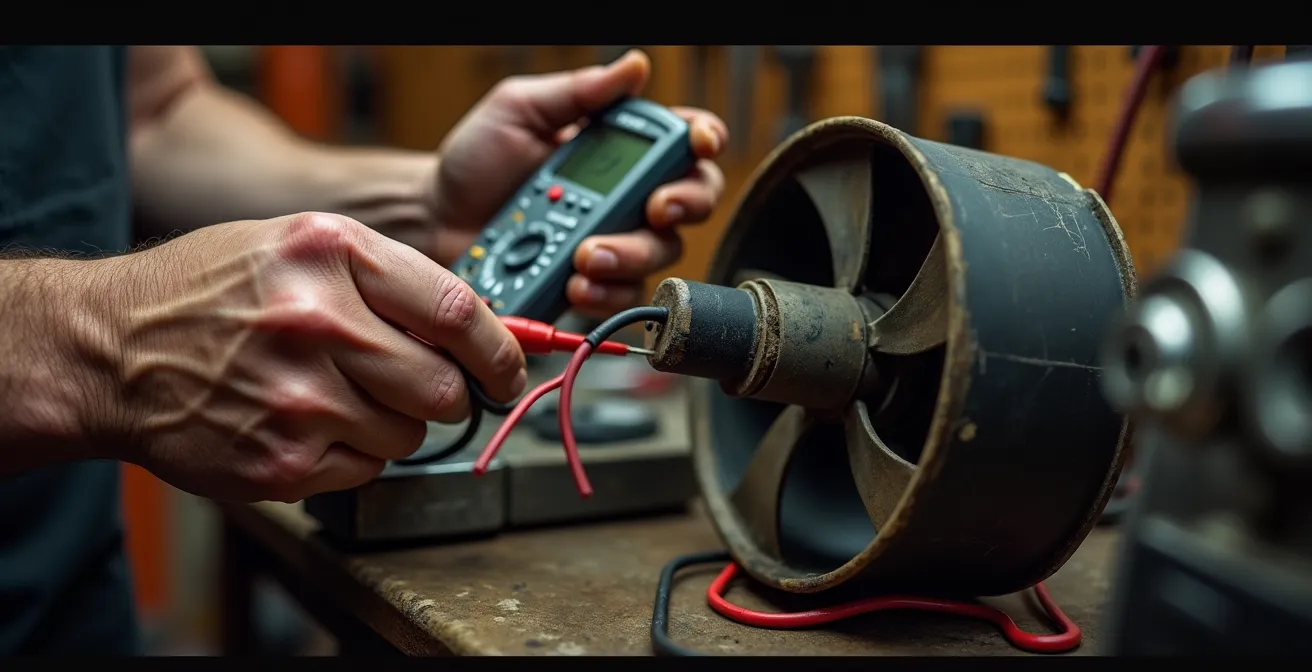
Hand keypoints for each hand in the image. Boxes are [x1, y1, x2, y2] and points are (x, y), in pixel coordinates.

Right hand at [92, 213, 525, 502]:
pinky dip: (352, 453)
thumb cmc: (210, 291)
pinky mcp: (281, 462)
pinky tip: (306, 423)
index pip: (458, 313)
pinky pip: (366, 469)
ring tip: (335, 394)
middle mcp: (317, 324)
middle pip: (444, 388)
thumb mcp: (299, 245)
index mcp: (330, 256)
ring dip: (392, 423)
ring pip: (409, 436)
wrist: (108, 349)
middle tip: (415, 384)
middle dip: (444, 393)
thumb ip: (392, 278)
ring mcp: (298, 400)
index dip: (500, 350)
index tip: (509, 368)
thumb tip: (481, 330)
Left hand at [428, 49, 727, 315]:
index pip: (683, 142)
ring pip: (659, 254)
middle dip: (682, 203)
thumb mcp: (520, 109)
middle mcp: (628, 197)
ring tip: (586, 254)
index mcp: (620, 148)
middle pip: (691, 201)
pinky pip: (622, 296)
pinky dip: (604, 293)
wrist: (437, 220)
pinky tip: (575, 284)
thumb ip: (577, 91)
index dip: (703, 140)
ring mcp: (614, 243)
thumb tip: (633, 67)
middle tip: (654, 207)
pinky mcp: (593, 285)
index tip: (695, 144)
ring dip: (631, 254)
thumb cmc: (477, 161)